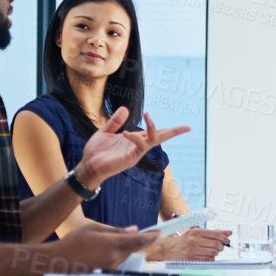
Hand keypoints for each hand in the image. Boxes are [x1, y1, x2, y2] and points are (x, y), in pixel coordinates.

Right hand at [50, 222, 156, 274]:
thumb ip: (116, 230)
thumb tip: (134, 230)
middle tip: (116, 235)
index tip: (158, 232)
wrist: (56, 261)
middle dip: (129, 240)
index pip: (140, 240)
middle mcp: (115, 258)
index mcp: (113, 244)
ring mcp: (111, 268)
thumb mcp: (95, 229)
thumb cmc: (73, 242)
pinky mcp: (106, 274)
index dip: (151, 236)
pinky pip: (115, 263)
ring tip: (97, 245)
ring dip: (118, 249)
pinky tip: (96, 254)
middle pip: (132, 248)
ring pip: (124, 255)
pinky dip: (111, 256)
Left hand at [75, 107, 189, 187]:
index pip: (153, 132)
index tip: (181, 126)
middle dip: (174, 132)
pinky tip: (126, 133)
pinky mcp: (130, 159)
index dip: (165, 128)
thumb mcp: (105, 132)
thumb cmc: (96, 152)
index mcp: (134, 140)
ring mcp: (136, 153)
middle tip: (187, 127)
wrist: (88, 166)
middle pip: (161, 137)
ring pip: (153, 140)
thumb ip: (115, 122)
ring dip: (153, 128)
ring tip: (147, 115)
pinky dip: (135, 138)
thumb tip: (126, 109)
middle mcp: (138, 146)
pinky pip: (138, 147)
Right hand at [146, 227, 229, 261]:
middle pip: (217, 244)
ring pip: (214, 253)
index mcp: (196, 232)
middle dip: (221, 246)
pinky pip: (208, 260)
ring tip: (211, 250)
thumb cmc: (183, 240)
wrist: (168, 249)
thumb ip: (213, 232)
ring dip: (215, 252)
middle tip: (220, 246)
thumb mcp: (196, 233)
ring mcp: (193, 250)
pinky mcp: (192, 259)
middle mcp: (195, 240)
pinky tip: (206, 255)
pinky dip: (210, 258)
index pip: (217, 235)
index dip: (225, 238)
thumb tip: (228, 233)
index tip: (227, 240)